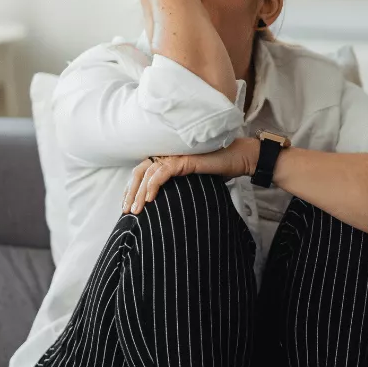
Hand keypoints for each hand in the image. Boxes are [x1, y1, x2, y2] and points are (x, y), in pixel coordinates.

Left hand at [122, 138, 258, 214]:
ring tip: (136, 210)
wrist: (240, 159)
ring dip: (138, 193)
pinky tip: (149, 198)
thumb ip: (179, 188)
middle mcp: (168, 155)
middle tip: (127, 211)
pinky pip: (162, 172)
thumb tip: (166, 208)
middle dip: (130, 192)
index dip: (131, 188)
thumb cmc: (220, 170)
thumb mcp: (194, 183)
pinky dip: (153, 185)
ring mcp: (175, 155)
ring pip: (147, 173)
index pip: (142, 172)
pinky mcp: (184, 159)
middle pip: (140, 171)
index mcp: (168, 159)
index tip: (127, 206)